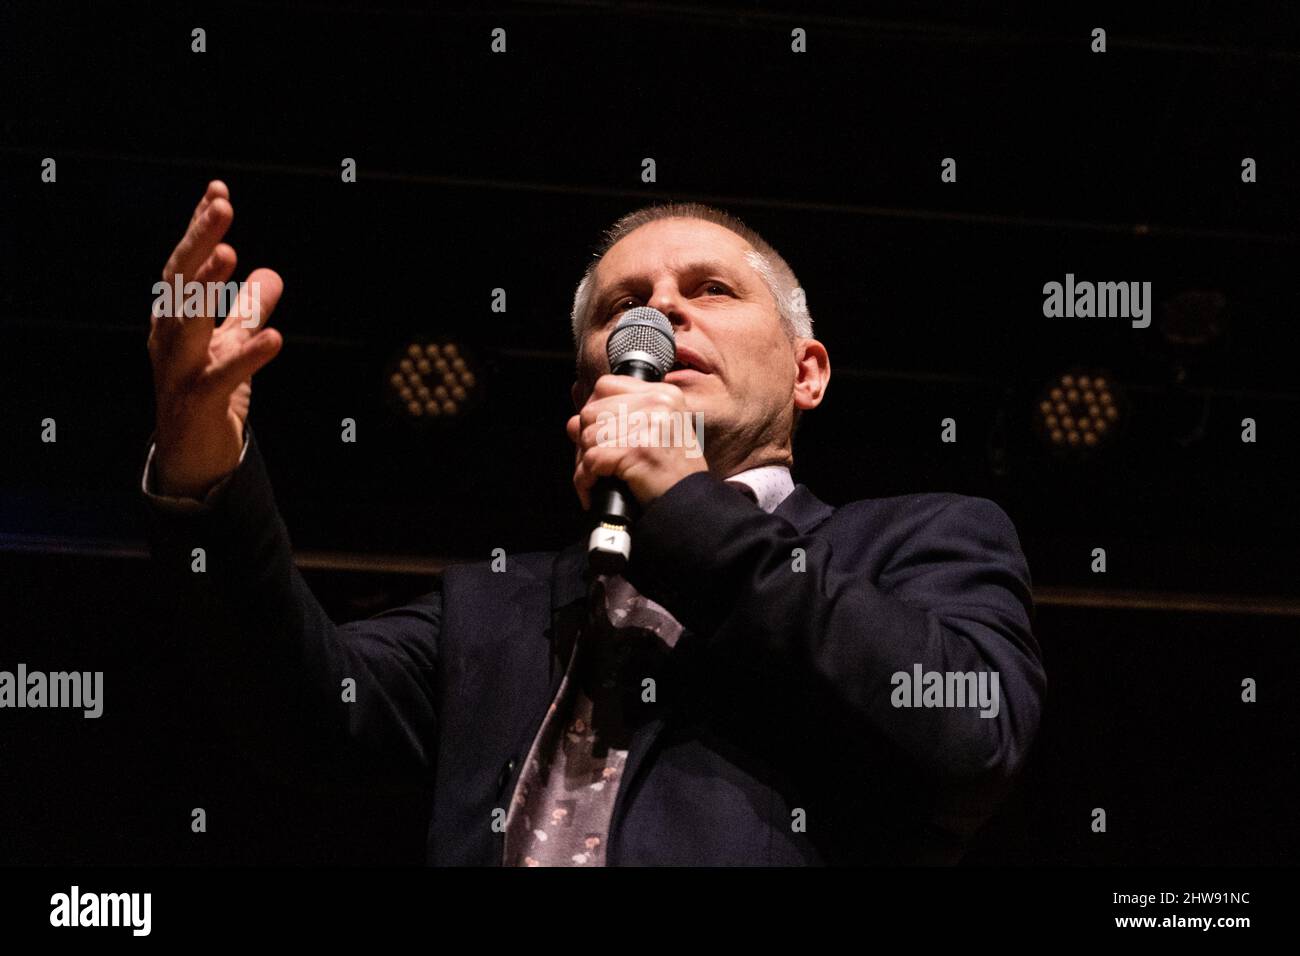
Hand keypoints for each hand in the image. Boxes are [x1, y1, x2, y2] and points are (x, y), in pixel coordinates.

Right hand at [147, 181, 283, 497]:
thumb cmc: (207, 393)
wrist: (193, 455)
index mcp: (175, 318)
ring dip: (208, 286)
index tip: (217, 190)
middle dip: (199, 242)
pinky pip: (222, 376)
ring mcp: (178, 370)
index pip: (185, 265)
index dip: (198, 228)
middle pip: (180, 282)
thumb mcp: (231, 345)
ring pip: (188, 322)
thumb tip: (271, 273)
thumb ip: (248, 310)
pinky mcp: (198, 402)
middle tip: (221, 207)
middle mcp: (169, 338)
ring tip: (231, 252)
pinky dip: (247, 357)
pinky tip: (273, 339)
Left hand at [567, 374, 707, 510]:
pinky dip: (586, 480)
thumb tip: (573, 423)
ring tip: (598, 478)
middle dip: (586, 441)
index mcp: (664, 394)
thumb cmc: (671, 473)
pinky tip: (594, 490)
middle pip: (591, 411)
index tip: (599, 435)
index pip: (605, 386)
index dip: (594, 412)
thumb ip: (617, 420)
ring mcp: (648, 426)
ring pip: (587, 436)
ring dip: (584, 463)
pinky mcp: (636, 450)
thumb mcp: (653, 434)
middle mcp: (658, 404)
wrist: (690, 504)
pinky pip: (591, 460)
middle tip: (596, 463)